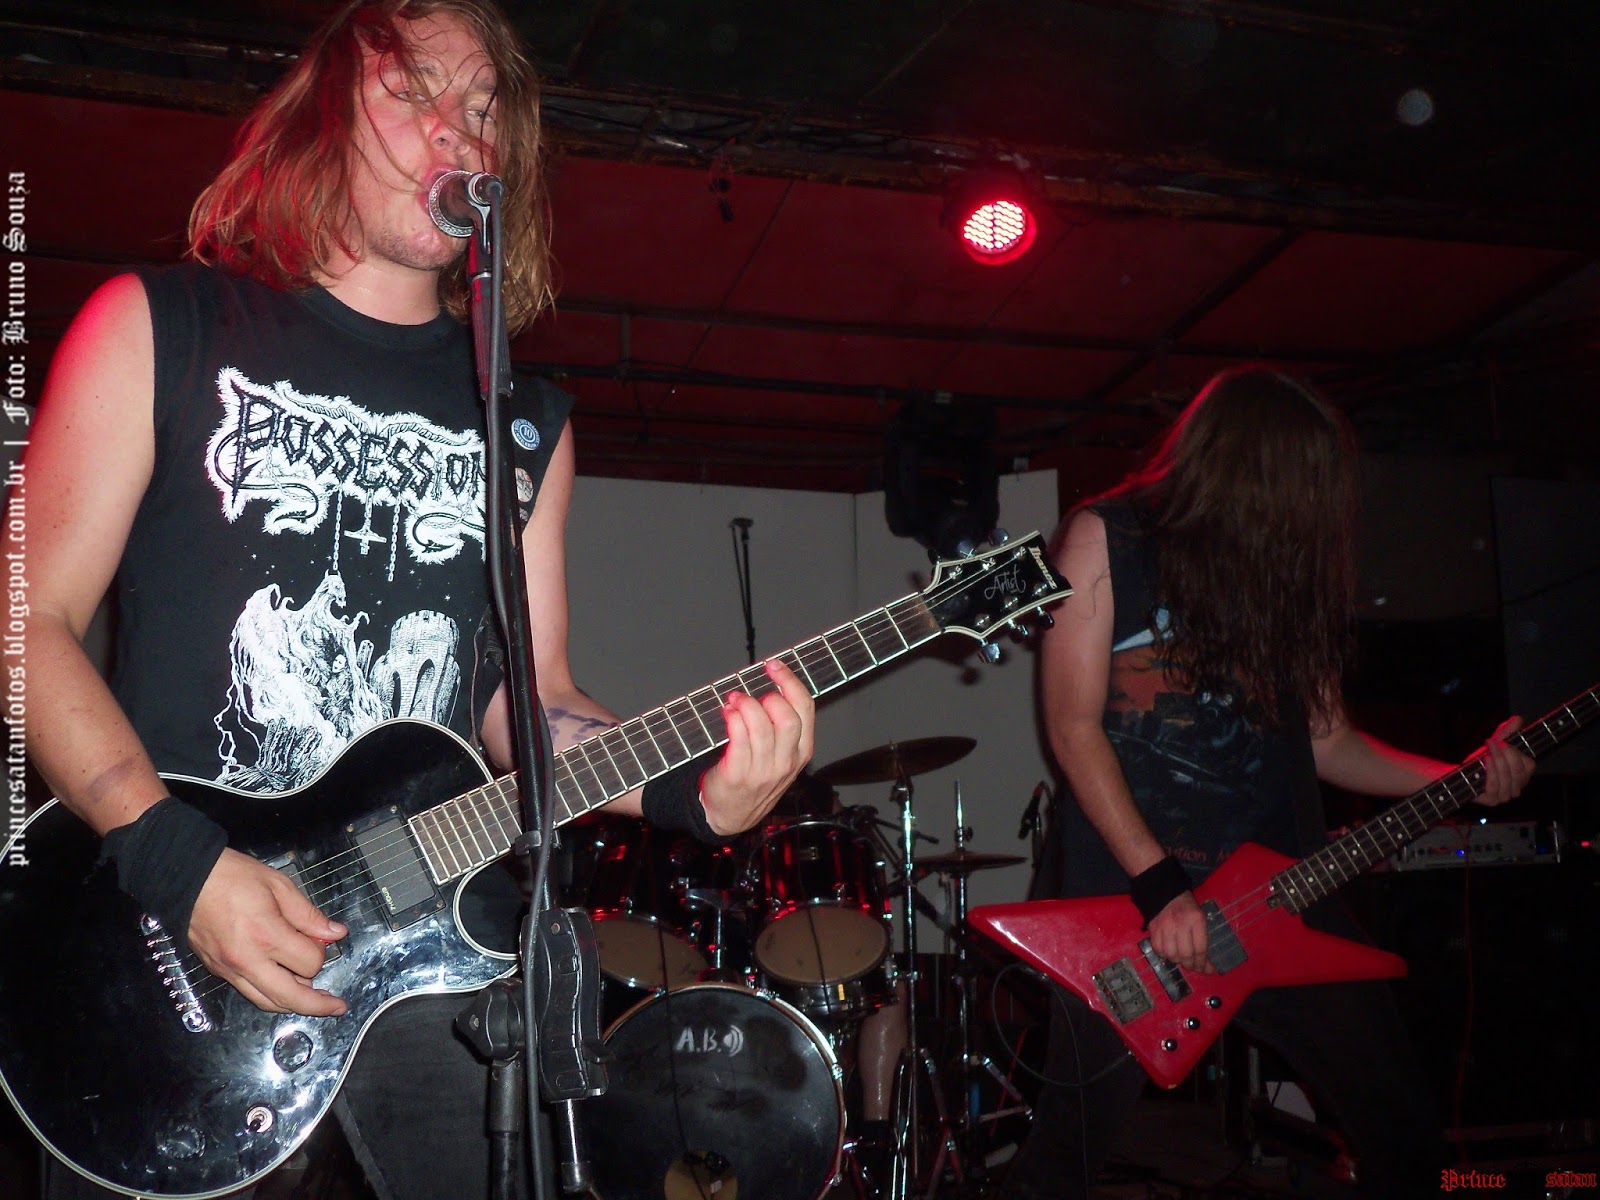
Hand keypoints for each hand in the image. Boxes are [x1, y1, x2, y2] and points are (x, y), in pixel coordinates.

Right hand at [187, 848, 348, 1016]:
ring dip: (293, 1005)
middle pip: (290, 998)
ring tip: (314, 1000)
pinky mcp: (218, 971)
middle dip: (319, 1005)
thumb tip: (336, 933)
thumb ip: (309, 915)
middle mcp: (248, 961)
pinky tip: (283, 986)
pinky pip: (249, 993)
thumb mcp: (279, 885)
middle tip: (338, 1007)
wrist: (186, 879)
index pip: (310, 963)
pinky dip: (270, 995)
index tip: (322, 939)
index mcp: (267, 936)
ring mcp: (230, 970)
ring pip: (268, 1002)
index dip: (322, 952)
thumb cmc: (232, 876)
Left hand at [699, 659, 814, 835]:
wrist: (732, 813)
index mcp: (801, 751)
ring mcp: (763, 771)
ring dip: (745, 705)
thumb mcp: (783, 755)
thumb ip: (783, 724)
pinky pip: (738, 739)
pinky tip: (727, 713)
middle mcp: (786, 761)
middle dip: (768, 697)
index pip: (805, 708)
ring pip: (761, 726)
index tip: (774, 665)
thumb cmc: (756, 777)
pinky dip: (732, 719)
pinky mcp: (738, 775)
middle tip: (752, 695)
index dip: (789, 681)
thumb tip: (774, 684)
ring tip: (734, 701)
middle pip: (787, 718)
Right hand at [1148, 891, 1213, 973]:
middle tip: (1193, 967)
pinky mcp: (1153, 928)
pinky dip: (1164, 954)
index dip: (1203, 963)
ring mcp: (1165, 926)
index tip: (1206, 970)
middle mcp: (1180, 923)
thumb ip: (1203, 939)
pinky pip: (1158, 949)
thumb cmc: (1186, 906)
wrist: (1164, 890)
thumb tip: (1207, 965)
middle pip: (1185, 954)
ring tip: (1181, 959)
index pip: (1200, 948)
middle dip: (1191, 965)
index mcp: (1196, 919)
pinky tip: (1169, 952)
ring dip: (1177, 960)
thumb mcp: (1200, 917)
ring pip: (1171, 954)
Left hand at [1475, 716, 1534, 807]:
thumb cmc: (1479, 761)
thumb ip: (1507, 732)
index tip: (1503, 741)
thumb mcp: (1494, 745)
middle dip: (1507, 754)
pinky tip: (1486, 760)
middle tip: (1494, 743)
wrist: (1457, 775)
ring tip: (1488, 750)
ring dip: (1498, 761)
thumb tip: (1518, 718)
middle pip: (1519, 771)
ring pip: (1508, 778)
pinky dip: (1491, 771)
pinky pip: (1495, 786)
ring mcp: (1504, 796)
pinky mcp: (1491, 801)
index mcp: (1521, 776)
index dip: (1517, 752)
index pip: (1529, 765)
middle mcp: (1516, 788)